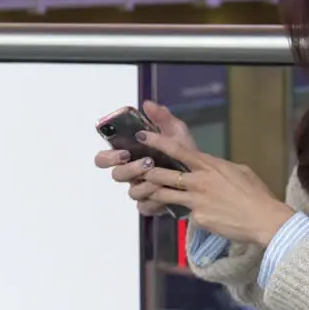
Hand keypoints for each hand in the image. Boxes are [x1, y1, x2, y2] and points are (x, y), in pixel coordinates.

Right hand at [93, 101, 197, 216]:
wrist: (204, 175)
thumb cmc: (183, 152)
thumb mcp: (176, 131)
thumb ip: (162, 117)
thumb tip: (147, 103)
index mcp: (130, 155)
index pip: (104, 158)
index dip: (108, 157)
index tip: (124, 151)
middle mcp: (131, 174)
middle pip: (116, 175)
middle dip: (129, 169)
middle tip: (147, 162)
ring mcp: (140, 190)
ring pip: (131, 191)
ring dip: (145, 184)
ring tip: (161, 177)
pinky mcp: (150, 205)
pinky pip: (144, 206)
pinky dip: (153, 199)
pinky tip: (164, 191)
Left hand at [137, 130, 294, 246]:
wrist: (264, 219)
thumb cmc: (256, 194)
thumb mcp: (238, 171)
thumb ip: (219, 168)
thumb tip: (213, 168)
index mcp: (210, 165)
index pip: (177, 150)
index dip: (157, 142)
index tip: (143, 136)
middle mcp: (199, 181)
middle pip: (162, 173)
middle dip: (145, 171)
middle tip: (135, 169)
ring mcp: (197, 200)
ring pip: (164, 195)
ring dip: (152, 193)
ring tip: (143, 192)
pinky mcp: (198, 218)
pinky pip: (184, 214)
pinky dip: (181, 213)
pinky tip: (180, 214)